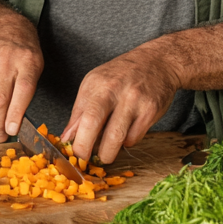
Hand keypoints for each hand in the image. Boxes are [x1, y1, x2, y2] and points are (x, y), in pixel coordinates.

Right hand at [0, 15, 42, 141]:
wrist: (2, 30)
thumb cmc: (23, 54)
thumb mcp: (36, 67)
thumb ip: (29, 92)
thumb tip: (17, 123)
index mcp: (27, 62)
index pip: (22, 90)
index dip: (16, 112)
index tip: (13, 130)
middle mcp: (5, 62)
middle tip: (0, 137)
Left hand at [60, 50, 179, 163]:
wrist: (156, 62)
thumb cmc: (121, 76)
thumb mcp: (95, 85)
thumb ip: (80, 112)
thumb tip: (66, 139)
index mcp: (96, 84)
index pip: (80, 117)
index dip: (76, 141)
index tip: (73, 154)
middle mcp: (114, 90)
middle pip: (94, 125)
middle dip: (87, 149)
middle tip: (86, 160)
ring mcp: (134, 100)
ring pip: (117, 138)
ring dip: (108, 153)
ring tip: (105, 154)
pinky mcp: (151, 110)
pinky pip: (135, 137)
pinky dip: (126, 143)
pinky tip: (124, 136)